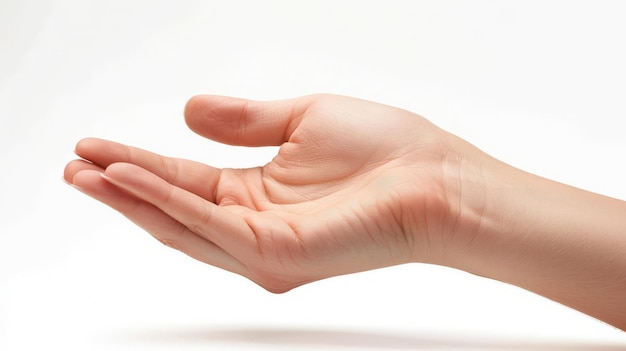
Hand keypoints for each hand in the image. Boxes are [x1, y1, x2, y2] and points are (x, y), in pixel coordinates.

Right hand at [64, 94, 481, 291]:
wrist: (434, 178)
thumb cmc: (384, 151)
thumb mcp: (301, 120)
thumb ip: (245, 122)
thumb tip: (187, 110)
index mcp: (259, 195)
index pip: (186, 182)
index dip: (140, 165)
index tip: (99, 147)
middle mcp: (254, 226)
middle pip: (172, 209)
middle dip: (121, 187)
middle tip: (75, 163)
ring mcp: (263, 246)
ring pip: (181, 224)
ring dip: (131, 196)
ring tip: (85, 170)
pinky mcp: (277, 252)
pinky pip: (210, 225)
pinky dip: (168, 201)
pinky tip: (133, 176)